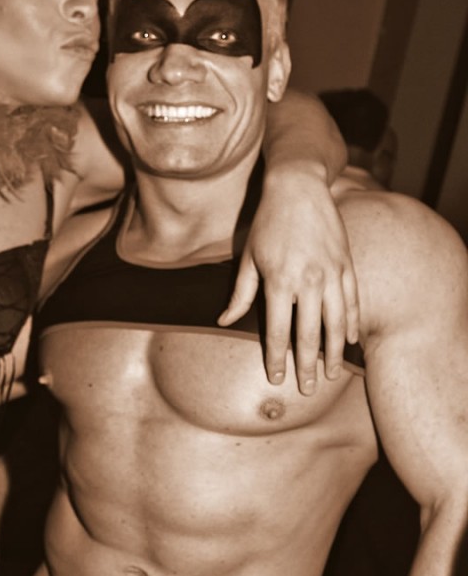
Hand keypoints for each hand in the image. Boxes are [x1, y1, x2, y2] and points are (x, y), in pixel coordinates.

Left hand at [219, 167, 359, 394]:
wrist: (299, 186)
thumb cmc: (267, 222)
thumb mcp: (248, 258)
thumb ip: (240, 294)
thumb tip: (223, 321)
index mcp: (280, 281)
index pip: (279, 331)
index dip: (277, 358)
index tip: (276, 378)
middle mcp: (309, 280)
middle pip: (309, 334)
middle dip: (307, 365)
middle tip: (308, 389)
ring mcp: (332, 272)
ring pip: (336, 322)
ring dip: (335, 352)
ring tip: (333, 374)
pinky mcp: (347, 263)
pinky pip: (353, 301)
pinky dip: (353, 322)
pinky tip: (352, 340)